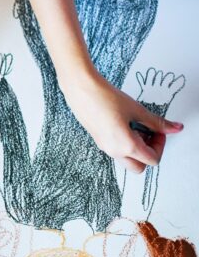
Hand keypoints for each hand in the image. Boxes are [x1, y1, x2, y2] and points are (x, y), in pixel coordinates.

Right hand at [63, 70, 183, 173]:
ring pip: (127, 159)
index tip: (159, 130)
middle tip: (150, 134)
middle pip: (139, 166)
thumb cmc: (105, 98)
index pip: (152, 159)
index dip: (160, 144)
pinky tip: (124, 124)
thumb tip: (175, 128)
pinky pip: (117, 150)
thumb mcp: (137, 110)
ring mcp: (105, 146)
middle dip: (149, 153)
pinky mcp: (99, 140)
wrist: (81, 89)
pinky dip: (125, 143)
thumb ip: (157, 123)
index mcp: (126, 146)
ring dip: (137, 148)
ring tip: (136, 126)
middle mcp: (114, 151)